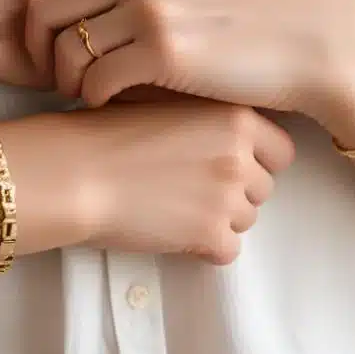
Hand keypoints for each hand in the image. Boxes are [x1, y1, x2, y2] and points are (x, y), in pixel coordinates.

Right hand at [15, 100, 295, 264]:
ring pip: (245, 220)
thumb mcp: (164, 102)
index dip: (253, 160)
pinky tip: (171, 231)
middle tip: (188, 188)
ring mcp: (229, 197)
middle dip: (233, 191)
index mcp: (235, 117)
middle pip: (263, 188)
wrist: (73, 171)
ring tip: (172, 208)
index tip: (221, 164)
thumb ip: (205, 117)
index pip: (280, 150)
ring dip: (217, 219)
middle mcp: (241, 156)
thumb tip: (226, 136)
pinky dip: (203, 248)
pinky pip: (227, 251)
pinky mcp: (210, 234)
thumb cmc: (105, 132)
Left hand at [25, 0, 354, 121]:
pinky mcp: (165, 53)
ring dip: (66, 77)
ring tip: (88, 90)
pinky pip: (95, 80)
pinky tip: (114, 102)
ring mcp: (151, 8)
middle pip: (43, 4)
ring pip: (64, 46)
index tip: (60, 38)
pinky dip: (94, 97)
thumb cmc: (255, 14)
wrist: (316, 42)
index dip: (46, 8)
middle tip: (59, 73)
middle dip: (39, 45)